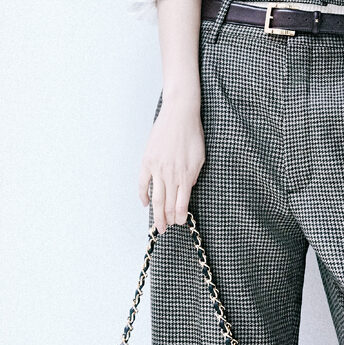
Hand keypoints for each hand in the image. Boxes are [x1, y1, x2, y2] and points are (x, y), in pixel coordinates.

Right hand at [137, 94, 205, 232]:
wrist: (179, 115)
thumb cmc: (193, 135)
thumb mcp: (200, 158)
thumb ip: (194, 175)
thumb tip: (188, 188)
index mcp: (186, 175)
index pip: (181, 203)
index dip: (179, 216)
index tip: (179, 223)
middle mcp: (171, 175)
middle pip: (167, 204)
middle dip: (167, 219)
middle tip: (165, 229)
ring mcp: (157, 169)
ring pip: (156, 197)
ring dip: (156, 213)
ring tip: (157, 225)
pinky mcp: (147, 161)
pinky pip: (143, 182)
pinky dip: (143, 195)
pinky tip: (145, 203)